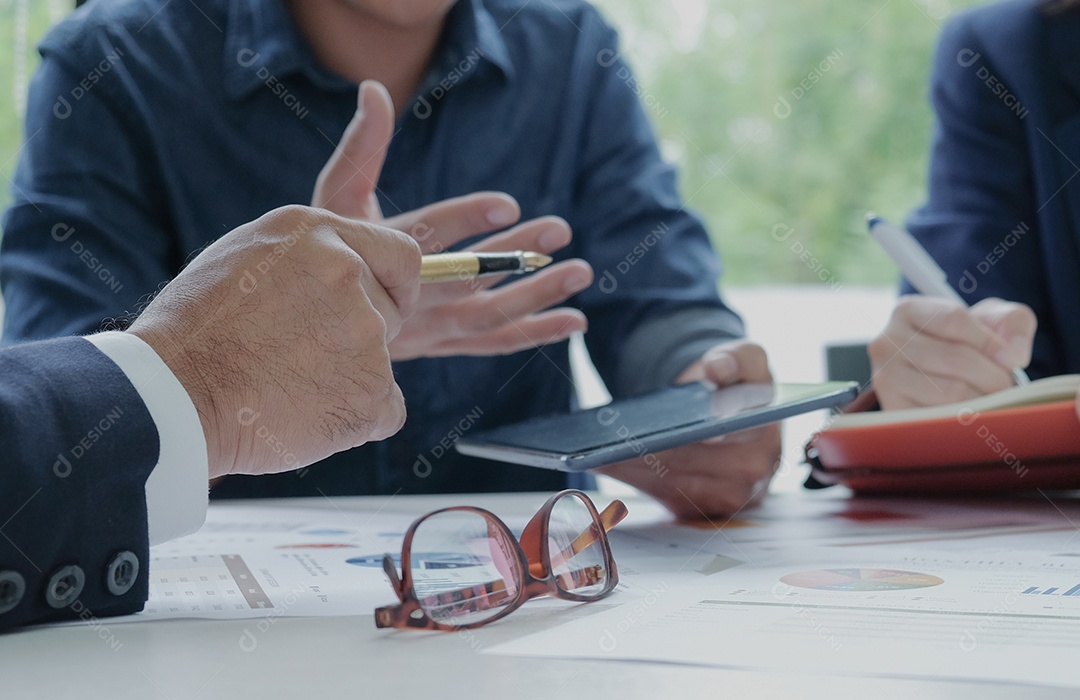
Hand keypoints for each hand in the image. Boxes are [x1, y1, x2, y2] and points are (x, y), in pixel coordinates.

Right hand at [128, 205, 421, 478]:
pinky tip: (305, 417)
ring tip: (286, 386)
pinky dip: (355, 421)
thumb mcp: (245, 258)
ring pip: (381, 363)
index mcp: (315, 233)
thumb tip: (354, 269)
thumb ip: (310, 257)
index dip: (394, 285)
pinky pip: (385, 410)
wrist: (169, 397)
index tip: (379, 306)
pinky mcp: (371, 388)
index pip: (401, 254)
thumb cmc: (195, 333)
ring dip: (348, 379)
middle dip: (361, 335)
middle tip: (301, 357)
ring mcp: (364, 331)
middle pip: (393, 311)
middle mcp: (347, 271)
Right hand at [312, 80, 590, 359]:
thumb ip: (363, 145)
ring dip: (537, 295)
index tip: (508, 203)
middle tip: (559, 228)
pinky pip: (493, 341)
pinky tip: (575, 321)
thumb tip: (373, 89)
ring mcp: (425, 327)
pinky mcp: (444, 343)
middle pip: (464, 277)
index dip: (464, 220)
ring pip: (487, 314)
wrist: (319, 317)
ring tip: (581, 271)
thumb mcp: (337, 193)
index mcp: (375, 254)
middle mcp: (402, 298)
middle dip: (513, 253)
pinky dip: (534, 332)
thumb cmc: (329, 245)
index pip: (423, 235)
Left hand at [598, 340, 781, 518]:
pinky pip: (667, 498)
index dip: (694, 433)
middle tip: (615, 437)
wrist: (730, 415)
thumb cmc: (733, 387)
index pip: (727, 433)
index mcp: (765, 430)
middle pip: (693, 463)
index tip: (661, 428)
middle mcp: (755, 470)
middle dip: (653, 450)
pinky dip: (637, 480)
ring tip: (603, 449)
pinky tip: (610, 463)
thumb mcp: (744, 358)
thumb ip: (738, 357)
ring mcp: (732, 496)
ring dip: (636, 469)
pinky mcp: (707, 510)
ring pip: (675, 483)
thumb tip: (718, 370)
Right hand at [869, 296, 1036, 410]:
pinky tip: (974, 412)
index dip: (990, 341)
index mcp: (907, 310)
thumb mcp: (989, 319)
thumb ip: (1013, 321)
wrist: (935, 373)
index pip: (954, 320)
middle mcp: (887, 342)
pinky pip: (941, 418)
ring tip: (991, 397)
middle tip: (1006, 385)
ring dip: (983, 398)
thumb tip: (1013, 355)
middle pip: (955, 359)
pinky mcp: (893, 409)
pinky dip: (967, 419)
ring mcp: (885, 378)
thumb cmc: (964, 342)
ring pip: (950, 392)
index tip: (1011, 358)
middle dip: (993, 376)